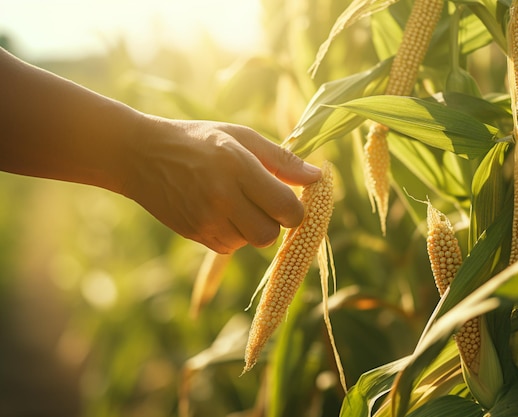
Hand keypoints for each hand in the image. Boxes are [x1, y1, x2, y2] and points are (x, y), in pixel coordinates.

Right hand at [121, 117, 320, 253]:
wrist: (142, 155)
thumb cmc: (200, 140)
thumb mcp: (241, 137)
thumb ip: (281, 159)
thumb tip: (318, 177)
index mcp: (238, 167)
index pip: (287, 209)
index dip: (296, 208)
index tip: (289, 196)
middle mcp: (222, 197)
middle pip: (270, 234)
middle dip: (275, 221)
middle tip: (263, 200)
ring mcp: (205, 220)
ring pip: (251, 242)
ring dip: (252, 226)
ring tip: (235, 200)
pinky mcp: (194, 234)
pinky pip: (230, 247)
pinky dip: (233, 234)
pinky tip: (219, 210)